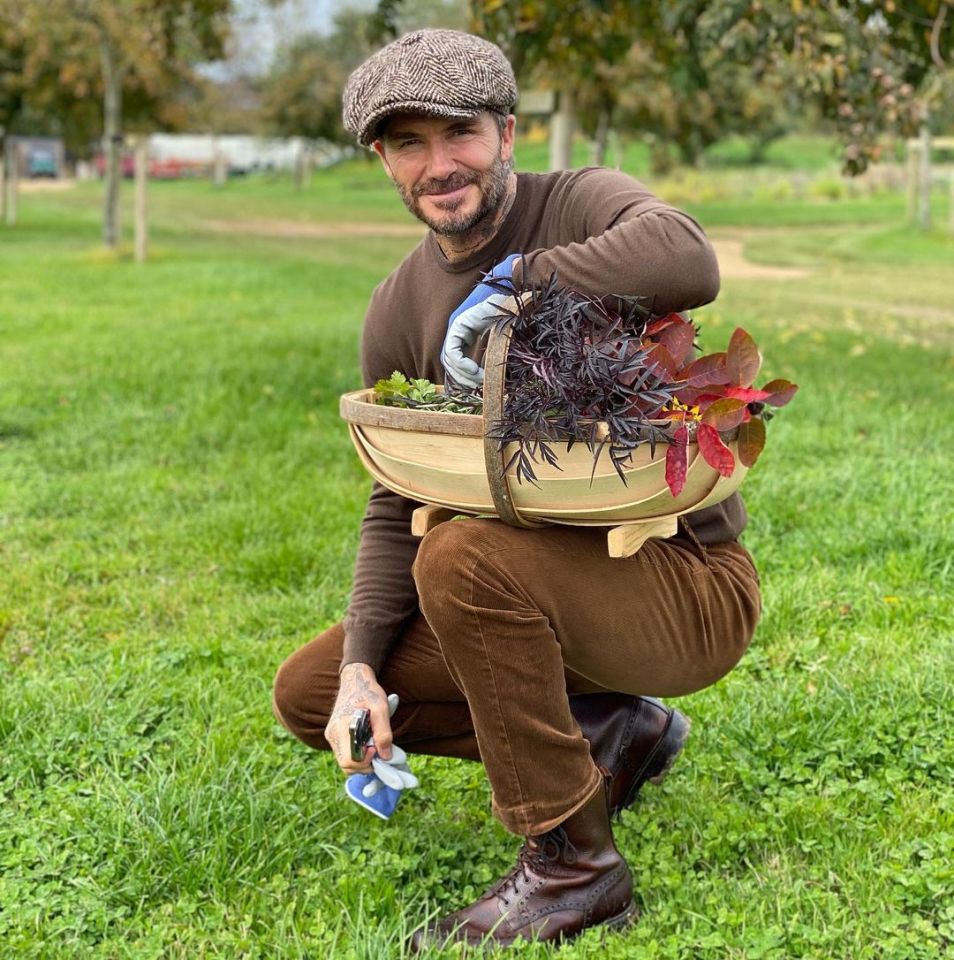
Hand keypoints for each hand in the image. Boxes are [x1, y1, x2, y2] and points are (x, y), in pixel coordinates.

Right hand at [325, 662, 392, 773]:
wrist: (355, 681)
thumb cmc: (369, 693)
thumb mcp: (381, 709)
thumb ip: (384, 734)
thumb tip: (386, 756)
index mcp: (342, 728)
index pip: (349, 760)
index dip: (365, 761)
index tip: (376, 748)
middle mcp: (332, 734)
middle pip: (346, 765)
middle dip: (364, 764)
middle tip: (377, 750)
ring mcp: (330, 736)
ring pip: (344, 762)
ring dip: (360, 760)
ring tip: (372, 745)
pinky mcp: (332, 735)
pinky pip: (343, 754)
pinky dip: (355, 755)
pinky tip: (365, 743)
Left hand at [441, 254, 519, 391]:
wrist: (515, 285)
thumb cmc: (515, 307)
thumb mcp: (505, 334)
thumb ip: (497, 350)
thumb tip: (500, 377)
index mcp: (467, 330)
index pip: (457, 359)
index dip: (465, 375)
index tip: (481, 384)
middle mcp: (459, 329)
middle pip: (450, 362)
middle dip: (462, 379)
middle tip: (478, 389)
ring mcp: (457, 326)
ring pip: (449, 359)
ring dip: (463, 375)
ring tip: (480, 381)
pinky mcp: (459, 323)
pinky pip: (452, 351)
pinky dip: (461, 364)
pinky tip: (475, 371)